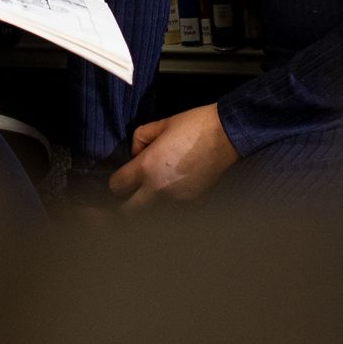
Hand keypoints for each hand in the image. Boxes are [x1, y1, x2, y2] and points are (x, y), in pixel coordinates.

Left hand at [107, 105, 238, 211]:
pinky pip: (174, 215)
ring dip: (147, 212)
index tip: (122, 180)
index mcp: (146, 167)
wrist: (226, 135)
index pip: (117, 186)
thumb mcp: (159, 124)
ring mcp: (177, 200)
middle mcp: (158, 189)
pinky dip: (169, 211)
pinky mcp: (194, 204)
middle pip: (129, 213)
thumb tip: (136, 154)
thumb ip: (139, 139)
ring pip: (151, 219)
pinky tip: (171, 200)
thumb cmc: (193, 125)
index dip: (116, 183)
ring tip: (150, 202)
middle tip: (130, 198)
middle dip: (124, 206)